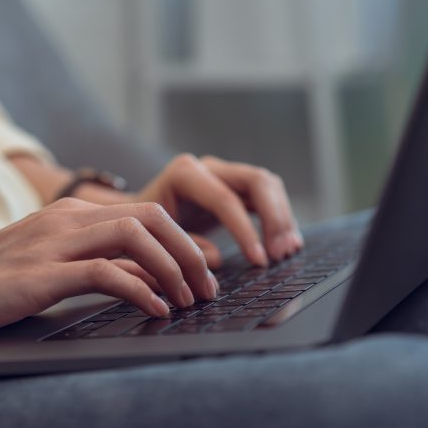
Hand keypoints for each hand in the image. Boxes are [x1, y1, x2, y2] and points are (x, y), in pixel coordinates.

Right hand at [0, 198, 216, 338]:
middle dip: (190, 252)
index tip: (202, 275)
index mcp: (70, 214)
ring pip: (136, 236)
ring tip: (189, 300)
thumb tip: (147, 281)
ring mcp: (52, 242)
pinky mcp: (39, 273)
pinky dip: (140, 290)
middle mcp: (66, 219)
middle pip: (153, 218)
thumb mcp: (49, 267)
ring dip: (173, 268)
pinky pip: (105, 272)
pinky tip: (155, 310)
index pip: (147, 214)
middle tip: (206, 288)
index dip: (184, 243)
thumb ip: (96, 266)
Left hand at [134, 154, 302, 267]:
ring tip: (288, 251)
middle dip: (274, 218)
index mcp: (184, 174)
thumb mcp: (157, 240)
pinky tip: (287, 243)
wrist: (139, 217)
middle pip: (257, 181)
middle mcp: (208, 166)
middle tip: (279, 254)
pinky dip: (279, 219)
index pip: (225, 199)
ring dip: (282, 218)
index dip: (246, 232)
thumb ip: (185, 249)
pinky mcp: (236, 185)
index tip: (259, 261)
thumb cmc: (145, 229)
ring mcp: (224, 172)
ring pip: (268, 185)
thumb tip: (218, 260)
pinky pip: (267, 196)